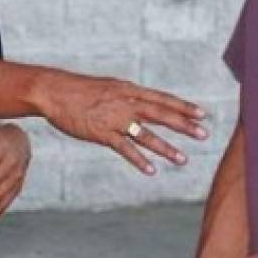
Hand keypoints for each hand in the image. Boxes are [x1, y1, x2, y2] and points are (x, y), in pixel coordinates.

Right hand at [34, 71, 206, 174]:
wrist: (54, 91)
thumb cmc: (80, 90)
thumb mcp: (109, 87)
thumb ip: (128, 96)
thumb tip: (144, 103)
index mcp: (129, 90)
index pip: (162, 98)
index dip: (183, 106)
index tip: (202, 114)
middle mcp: (125, 103)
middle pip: (161, 114)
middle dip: (184, 125)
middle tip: (204, 135)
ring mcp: (114, 119)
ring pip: (146, 135)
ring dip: (166, 148)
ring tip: (183, 159)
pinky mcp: (101, 133)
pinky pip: (124, 149)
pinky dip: (139, 160)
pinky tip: (151, 170)